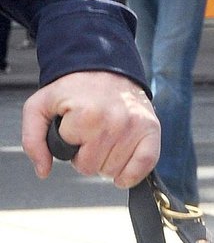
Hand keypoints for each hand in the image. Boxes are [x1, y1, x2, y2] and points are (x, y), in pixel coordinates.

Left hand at [22, 72, 159, 186]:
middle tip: (90, 136)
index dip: (72, 147)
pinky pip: (143, 168)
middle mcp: (114, 122)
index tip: (75, 129)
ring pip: (114, 171)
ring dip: (107, 161)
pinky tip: (122, 165)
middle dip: (88, 156)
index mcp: (86, 116)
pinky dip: (131, 174)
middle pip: (94, 169)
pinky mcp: (151, 130)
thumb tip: (43, 170)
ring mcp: (135, 127)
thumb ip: (33, 140)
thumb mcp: (41, 106)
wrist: (105, 68)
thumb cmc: (74, 90)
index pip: (75, 159)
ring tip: (106, 139)